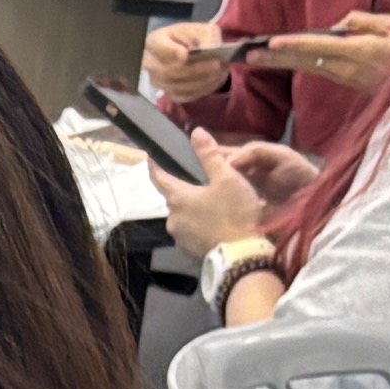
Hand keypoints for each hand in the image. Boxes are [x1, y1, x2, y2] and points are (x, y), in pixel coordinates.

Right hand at [138, 19, 234, 106]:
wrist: (186, 52)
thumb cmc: (189, 38)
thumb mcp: (199, 29)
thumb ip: (205, 35)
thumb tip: (212, 47)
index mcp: (154, 42)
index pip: (160, 49)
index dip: (171, 53)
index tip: (184, 54)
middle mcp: (151, 64)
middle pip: (169, 72)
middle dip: (196, 69)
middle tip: (217, 64)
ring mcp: (158, 82)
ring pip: (179, 86)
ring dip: (203, 80)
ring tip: (221, 71)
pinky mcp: (169, 94)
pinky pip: (185, 96)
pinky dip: (203, 88)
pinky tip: (215, 80)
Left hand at [161, 138, 312, 257]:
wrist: (242, 256)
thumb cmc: (234, 212)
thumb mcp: (226, 178)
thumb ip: (209, 156)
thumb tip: (195, 132)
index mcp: (177, 198)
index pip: (159, 178)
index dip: (154, 166)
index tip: (148, 157)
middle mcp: (172, 218)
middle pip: (173, 198)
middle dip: (183, 189)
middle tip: (199, 182)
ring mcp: (179, 237)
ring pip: (182, 215)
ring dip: (193, 208)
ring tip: (212, 202)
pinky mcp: (190, 250)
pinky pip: (191, 230)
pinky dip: (199, 223)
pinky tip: (214, 221)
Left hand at [262, 7, 389, 93]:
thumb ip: (362, 22)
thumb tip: (339, 25)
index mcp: (355, 52)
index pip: (318, 47)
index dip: (294, 45)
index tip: (272, 44)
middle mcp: (343, 67)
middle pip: (302, 61)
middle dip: (274, 59)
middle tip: (247, 56)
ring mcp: (340, 76)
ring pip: (304, 66)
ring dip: (278, 62)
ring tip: (254, 57)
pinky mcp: (340, 79)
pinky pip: (312, 69)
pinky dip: (293, 63)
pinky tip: (276, 59)